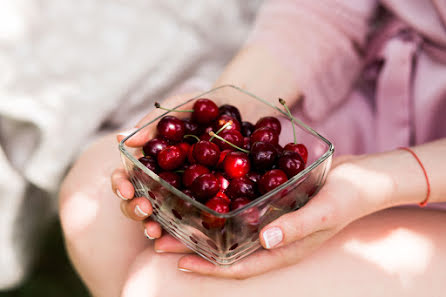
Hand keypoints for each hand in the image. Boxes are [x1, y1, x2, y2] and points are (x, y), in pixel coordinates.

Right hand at [111, 92, 199, 239]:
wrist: (242, 109)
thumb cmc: (204, 107)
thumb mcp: (179, 107)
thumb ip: (154, 122)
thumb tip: (124, 138)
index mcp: (152, 163)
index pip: (128, 177)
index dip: (121, 184)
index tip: (126, 188)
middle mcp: (165, 182)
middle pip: (141, 201)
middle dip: (135, 210)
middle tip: (143, 209)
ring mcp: (188, 195)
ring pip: (164, 216)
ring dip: (155, 226)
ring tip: (156, 230)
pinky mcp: (212, 202)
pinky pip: (199, 219)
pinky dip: (190, 230)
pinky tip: (189, 236)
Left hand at [167, 154, 397, 277]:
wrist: (363, 176)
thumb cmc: (349, 196)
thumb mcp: (325, 211)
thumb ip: (297, 226)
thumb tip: (265, 240)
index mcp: (283, 248)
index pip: (240, 265)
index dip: (210, 268)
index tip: (180, 263)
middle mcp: (272, 237)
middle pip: (226, 247)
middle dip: (194, 246)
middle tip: (162, 238)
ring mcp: (270, 218)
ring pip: (228, 227)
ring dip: (202, 224)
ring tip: (173, 217)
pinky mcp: (271, 199)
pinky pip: (240, 204)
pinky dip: (220, 201)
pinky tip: (203, 191)